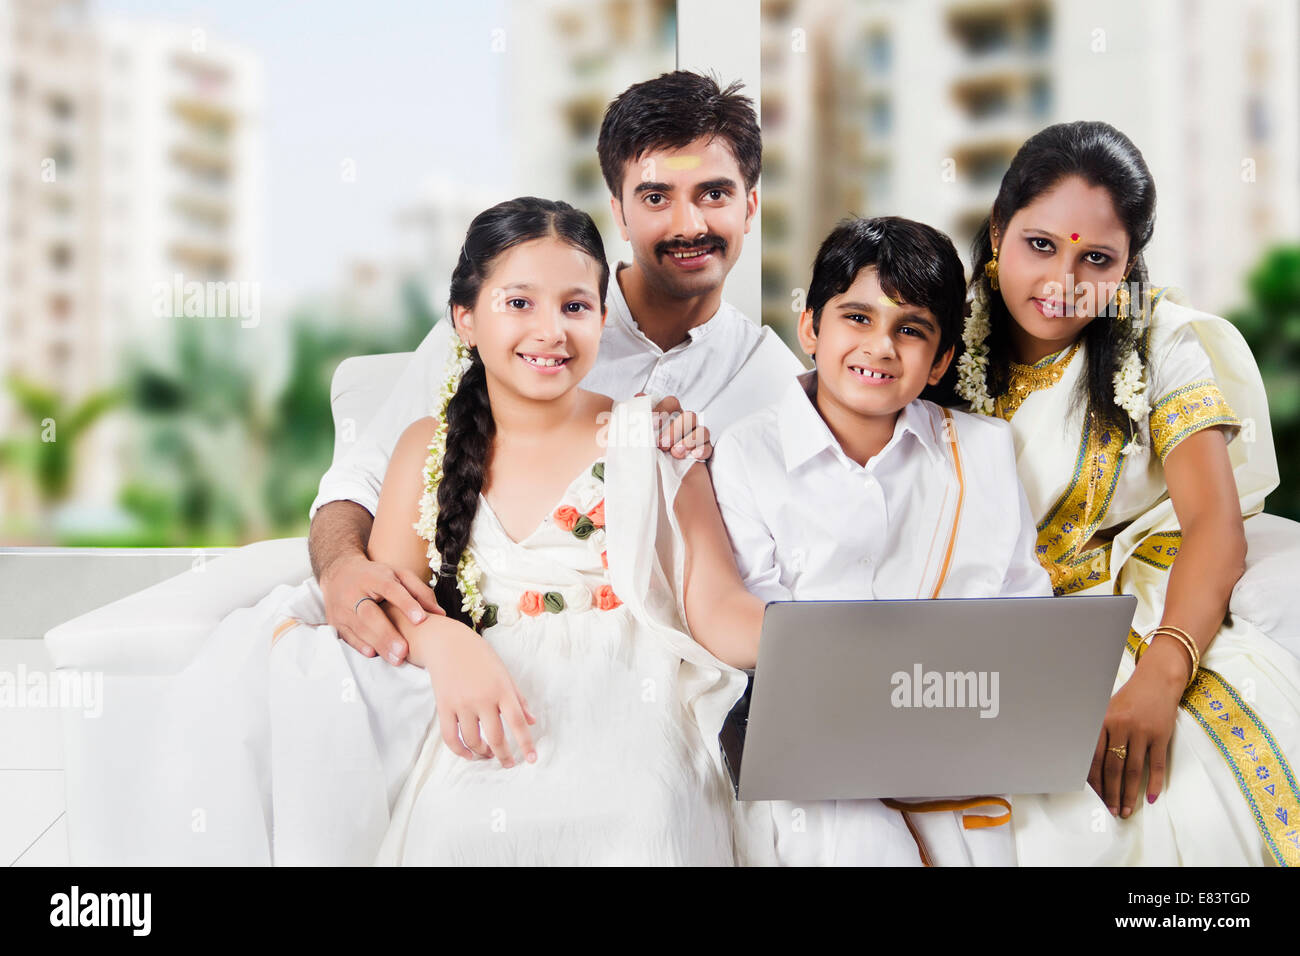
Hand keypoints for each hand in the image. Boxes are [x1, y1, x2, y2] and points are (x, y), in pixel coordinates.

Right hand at [320, 552, 443, 663]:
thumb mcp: (398, 575)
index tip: (421, 620)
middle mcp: (355, 591)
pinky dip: (360, 645)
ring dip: (378, 645)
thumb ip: (420, 592)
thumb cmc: (376, 576)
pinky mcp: (335, 620)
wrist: (339, 573)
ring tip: (396, 659)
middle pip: (370, 614)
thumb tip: (440, 613)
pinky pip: (347, 635)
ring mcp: (342, 607)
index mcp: (374, 577)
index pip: (390, 588)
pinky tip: (374, 654)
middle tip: (404, 651)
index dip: (405, 604)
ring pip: (359, 628)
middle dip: (387, 634)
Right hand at [424, 623, 537, 766]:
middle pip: (496, 736)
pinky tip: (469, 754)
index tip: (532, 759)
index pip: (517, 722)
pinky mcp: (444, 707)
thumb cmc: (480, 657)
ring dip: (483, 753)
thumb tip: (531, 721)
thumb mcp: (504, 673)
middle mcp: (482, 698)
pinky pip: (450, 737)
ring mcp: (462, 704)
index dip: (525, 743)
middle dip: (504, 755)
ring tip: (489, 754)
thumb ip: (518, 698)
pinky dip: (460, 751)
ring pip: (473, 740)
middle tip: (508, 763)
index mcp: (501, 689)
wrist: (448, 643)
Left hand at [640, 393, 711, 460]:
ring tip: (676, 453)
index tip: (653, 423)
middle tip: (662, 444)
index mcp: (666, 419)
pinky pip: (708, 447)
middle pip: (689, 416)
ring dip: (690, 440)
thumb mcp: (636, 439)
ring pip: (702, 430)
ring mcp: (693, 440)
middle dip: (676, 429)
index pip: (671, 403)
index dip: (664, 409)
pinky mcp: (701, 454)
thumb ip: (638, 418)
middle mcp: (681, 426)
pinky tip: (693, 456)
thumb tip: (639, 397)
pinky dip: (701, 450)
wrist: (653, 487)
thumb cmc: (643, 459)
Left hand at [1088, 647, 1183, 817]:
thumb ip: (1098, 734)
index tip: (1094, 797)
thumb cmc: (1128, 699)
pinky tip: (1151, 797)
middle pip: (1113, 767)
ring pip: (1133, 770)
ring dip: (1129, 794)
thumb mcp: (1107, 710)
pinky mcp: (1161, 735)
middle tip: (1110, 811)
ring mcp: (1143, 731)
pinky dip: (1154, 783)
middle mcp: (1121, 726)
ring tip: (1127, 810)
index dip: (1094, 780)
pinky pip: (1156, 765)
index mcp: (1103, 721)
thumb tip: (1088, 767)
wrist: (1157, 681)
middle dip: (1111, 792)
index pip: (1094, 757)